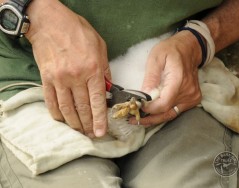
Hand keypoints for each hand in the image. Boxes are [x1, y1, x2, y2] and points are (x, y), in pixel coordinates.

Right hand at [26, 0, 109, 136]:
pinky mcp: (46, 79)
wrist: (50, 22)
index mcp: (93, 69)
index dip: (99, 119)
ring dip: (74, 123)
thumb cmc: (78, 32)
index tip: (100, 132)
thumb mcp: (100, 47)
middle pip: (83, 108)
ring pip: (67, 109)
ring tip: (79, 131)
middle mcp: (76, 77)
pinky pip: (51, 101)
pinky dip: (57, 114)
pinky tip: (63, 120)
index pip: (97, 101)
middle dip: (87, 124)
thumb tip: (107, 89)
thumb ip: (105, 70)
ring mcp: (59, 79)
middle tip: (91, 134)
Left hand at [130, 31, 201, 125]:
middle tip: (132, 120)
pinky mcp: (193, 100)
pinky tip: (151, 113)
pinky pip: (175, 111)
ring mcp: (192, 97)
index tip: (137, 107)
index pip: (164, 103)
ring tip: (140, 119)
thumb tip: (144, 96)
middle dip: (148, 118)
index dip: (149, 109)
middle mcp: (188, 92)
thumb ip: (150, 77)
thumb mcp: (156, 58)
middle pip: (166, 112)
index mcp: (178, 79)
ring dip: (154, 118)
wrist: (189, 49)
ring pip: (170, 114)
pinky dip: (163, 114)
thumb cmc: (170, 50)